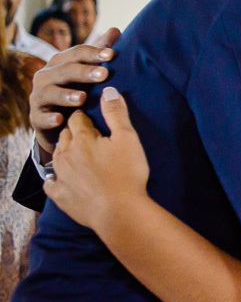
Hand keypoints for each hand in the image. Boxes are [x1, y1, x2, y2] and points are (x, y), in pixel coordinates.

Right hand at [30, 28, 120, 157]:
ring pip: (51, 93)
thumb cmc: (77, 89)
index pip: (77, 53)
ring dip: (66, 95)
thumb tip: (115, 30)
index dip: (94, 53)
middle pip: (65, 71)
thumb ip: (100, 52)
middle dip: (84, 72)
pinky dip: (50, 118)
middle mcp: (46, 76)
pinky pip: (41, 117)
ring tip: (83, 98)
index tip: (112, 55)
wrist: (57, 119)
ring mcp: (39, 96)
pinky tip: (60, 120)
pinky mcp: (36, 117)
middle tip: (104, 74)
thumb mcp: (88, 70)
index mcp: (60, 62)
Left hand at [44, 87, 148, 231]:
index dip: (85, 116)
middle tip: (86, 133)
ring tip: (75, 152)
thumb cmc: (127, 174)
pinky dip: (54, 178)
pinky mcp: (61, 196)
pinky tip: (60, 178)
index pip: (77, 119)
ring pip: (56, 156)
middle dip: (73, 132)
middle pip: (64, 135)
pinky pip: (51, 183)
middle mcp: (66, 155)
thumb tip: (108, 90)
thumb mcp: (128, 138)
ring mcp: (61, 176)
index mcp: (82, 139)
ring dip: (64, 151)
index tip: (90, 117)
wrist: (119, 212)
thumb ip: (116, 113)